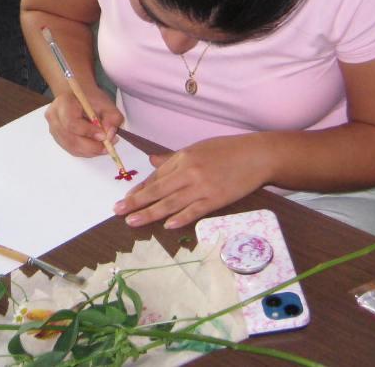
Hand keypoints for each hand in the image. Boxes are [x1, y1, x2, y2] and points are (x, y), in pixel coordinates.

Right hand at [45, 85, 124, 157]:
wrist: (76, 96)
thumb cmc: (89, 98)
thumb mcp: (105, 102)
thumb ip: (112, 117)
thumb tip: (110, 134)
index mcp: (63, 103)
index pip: (71, 123)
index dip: (88, 132)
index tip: (104, 135)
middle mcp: (54, 117)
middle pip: (71, 140)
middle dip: (92, 146)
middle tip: (108, 146)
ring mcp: (54, 129)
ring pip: (72, 148)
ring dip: (90, 151)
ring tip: (105, 146)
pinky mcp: (58, 138)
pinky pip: (72, 150)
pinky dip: (86, 152)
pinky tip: (96, 147)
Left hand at [113, 134, 268, 229]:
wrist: (256, 155)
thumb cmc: (227, 150)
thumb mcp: (197, 148)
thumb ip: (173, 158)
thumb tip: (152, 160)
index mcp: (183, 157)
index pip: (156, 176)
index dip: (140, 189)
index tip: (126, 198)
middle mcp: (189, 171)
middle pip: (158, 190)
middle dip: (136, 201)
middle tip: (118, 211)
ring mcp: (202, 186)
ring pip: (171, 202)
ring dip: (150, 213)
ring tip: (132, 221)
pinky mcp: (216, 199)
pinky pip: (194, 210)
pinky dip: (180, 218)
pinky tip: (166, 225)